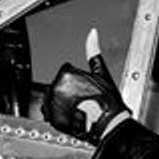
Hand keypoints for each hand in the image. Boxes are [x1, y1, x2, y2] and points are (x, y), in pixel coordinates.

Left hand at [43, 29, 128, 143]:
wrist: (107, 125)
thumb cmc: (107, 101)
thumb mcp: (102, 72)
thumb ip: (93, 51)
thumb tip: (92, 33)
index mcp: (66, 75)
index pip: (66, 71)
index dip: (79, 79)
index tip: (88, 88)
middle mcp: (55, 88)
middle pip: (60, 84)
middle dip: (71, 90)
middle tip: (86, 98)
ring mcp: (52, 104)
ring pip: (55, 97)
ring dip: (64, 101)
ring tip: (80, 107)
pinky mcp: (51, 118)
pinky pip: (51, 112)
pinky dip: (60, 113)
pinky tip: (73, 115)